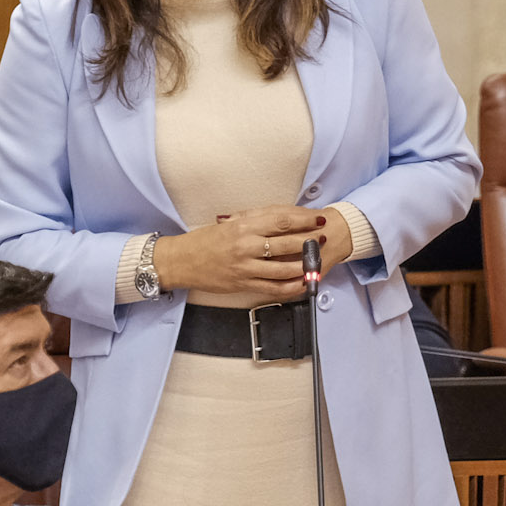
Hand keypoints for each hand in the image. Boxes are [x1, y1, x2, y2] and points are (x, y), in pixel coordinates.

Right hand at [151, 206, 328, 301]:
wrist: (181, 261)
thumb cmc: (205, 240)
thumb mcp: (230, 223)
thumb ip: (255, 220)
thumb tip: (283, 217)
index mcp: (243, 226)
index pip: (281, 220)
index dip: (304, 218)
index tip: (318, 217)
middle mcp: (246, 246)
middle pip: (287, 243)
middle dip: (310, 240)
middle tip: (323, 238)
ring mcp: (245, 267)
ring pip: (284, 268)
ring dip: (304, 265)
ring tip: (316, 262)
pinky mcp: (243, 284)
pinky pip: (273, 287)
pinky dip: (291, 286)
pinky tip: (302, 283)